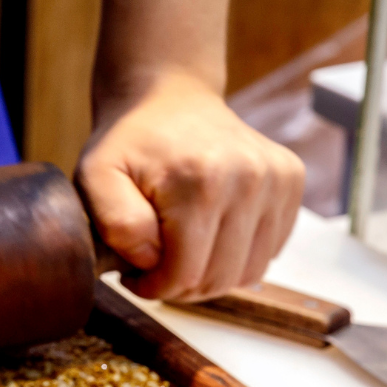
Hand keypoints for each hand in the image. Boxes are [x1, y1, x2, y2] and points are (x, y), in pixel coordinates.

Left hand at [76, 71, 304, 301]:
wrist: (168, 99)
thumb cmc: (128, 145)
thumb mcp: (95, 178)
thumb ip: (116, 223)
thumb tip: (151, 259)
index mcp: (201, 180)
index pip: (186, 274)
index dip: (155, 288)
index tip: (135, 275)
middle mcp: (250, 177)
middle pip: (218, 279)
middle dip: (179, 286)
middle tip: (153, 266)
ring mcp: (278, 178)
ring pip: (247, 273)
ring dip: (209, 277)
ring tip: (178, 253)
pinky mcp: (291, 182)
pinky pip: (266, 253)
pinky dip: (234, 259)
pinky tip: (206, 238)